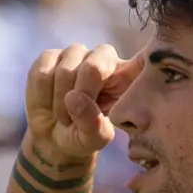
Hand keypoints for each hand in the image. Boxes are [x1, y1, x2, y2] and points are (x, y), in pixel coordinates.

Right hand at [25, 43, 139, 169]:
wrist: (53, 138)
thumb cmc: (82, 136)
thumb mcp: (93, 139)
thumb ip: (92, 123)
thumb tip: (74, 97)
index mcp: (125, 75)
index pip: (141, 58)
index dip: (145, 58)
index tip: (150, 63)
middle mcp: (102, 58)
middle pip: (94, 66)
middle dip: (82, 95)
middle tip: (76, 119)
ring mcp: (76, 54)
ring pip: (65, 69)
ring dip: (60, 100)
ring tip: (64, 116)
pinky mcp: (50, 56)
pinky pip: (43, 71)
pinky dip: (42, 94)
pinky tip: (49, 103)